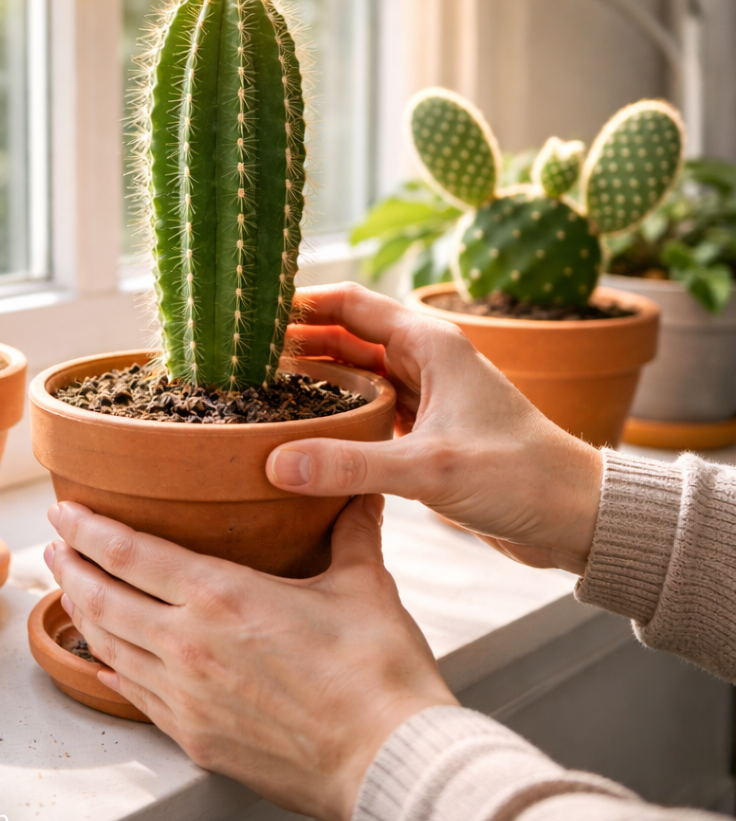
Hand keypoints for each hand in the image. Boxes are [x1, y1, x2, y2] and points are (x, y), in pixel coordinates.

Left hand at [45, 496, 456, 820]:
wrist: (387, 761)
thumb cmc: (376, 673)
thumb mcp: (364, 586)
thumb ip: (353, 533)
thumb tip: (360, 495)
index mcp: (222, 596)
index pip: (131, 553)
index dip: (89, 529)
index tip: (64, 511)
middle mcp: (189, 645)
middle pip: (104, 600)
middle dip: (71, 567)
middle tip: (54, 545)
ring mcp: (186, 698)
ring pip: (111, 649)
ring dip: (82, 616)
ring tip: (68, 591)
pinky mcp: (196, 739)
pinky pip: (136, 698)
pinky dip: (111, 673)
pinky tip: (103, 665)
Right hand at [273, 283, 602, 573]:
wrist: (577, 517)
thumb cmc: (522, 476)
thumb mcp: (431, 469)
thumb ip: (351, 464)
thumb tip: (275, 463)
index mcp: (430, 343)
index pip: (350, 303)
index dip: (300, 303)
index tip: (252, 314)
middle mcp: (426, 361)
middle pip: (346, 336)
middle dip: (298, 341)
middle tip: (243, 358)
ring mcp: (426, 397)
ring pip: (357, 374)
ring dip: (316, 378)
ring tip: (262, 389)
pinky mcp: (427, 432)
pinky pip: (371, 411)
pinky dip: (338, 413)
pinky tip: (307, 430)